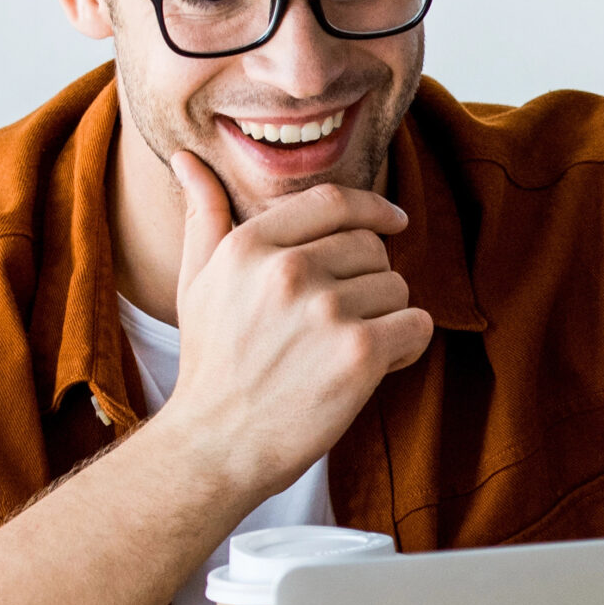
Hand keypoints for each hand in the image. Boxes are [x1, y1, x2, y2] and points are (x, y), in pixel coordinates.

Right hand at [160, 150, 433, 492]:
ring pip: (397, 288)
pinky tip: (373, 367)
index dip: (373, 208)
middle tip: (339, 323)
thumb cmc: (212, 364)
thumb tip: (187, 159)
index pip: (334, 201)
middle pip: (372, 247)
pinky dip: (407, 347)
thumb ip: (203, 215)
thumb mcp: (197, 281)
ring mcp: (325, 311)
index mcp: (250, 245)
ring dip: (386, 318)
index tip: (393, 221)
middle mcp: (287, 271)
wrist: (217, 445)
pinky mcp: (359, 353)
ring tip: (343, 350)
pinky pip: (417, 326)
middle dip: (369, 282)